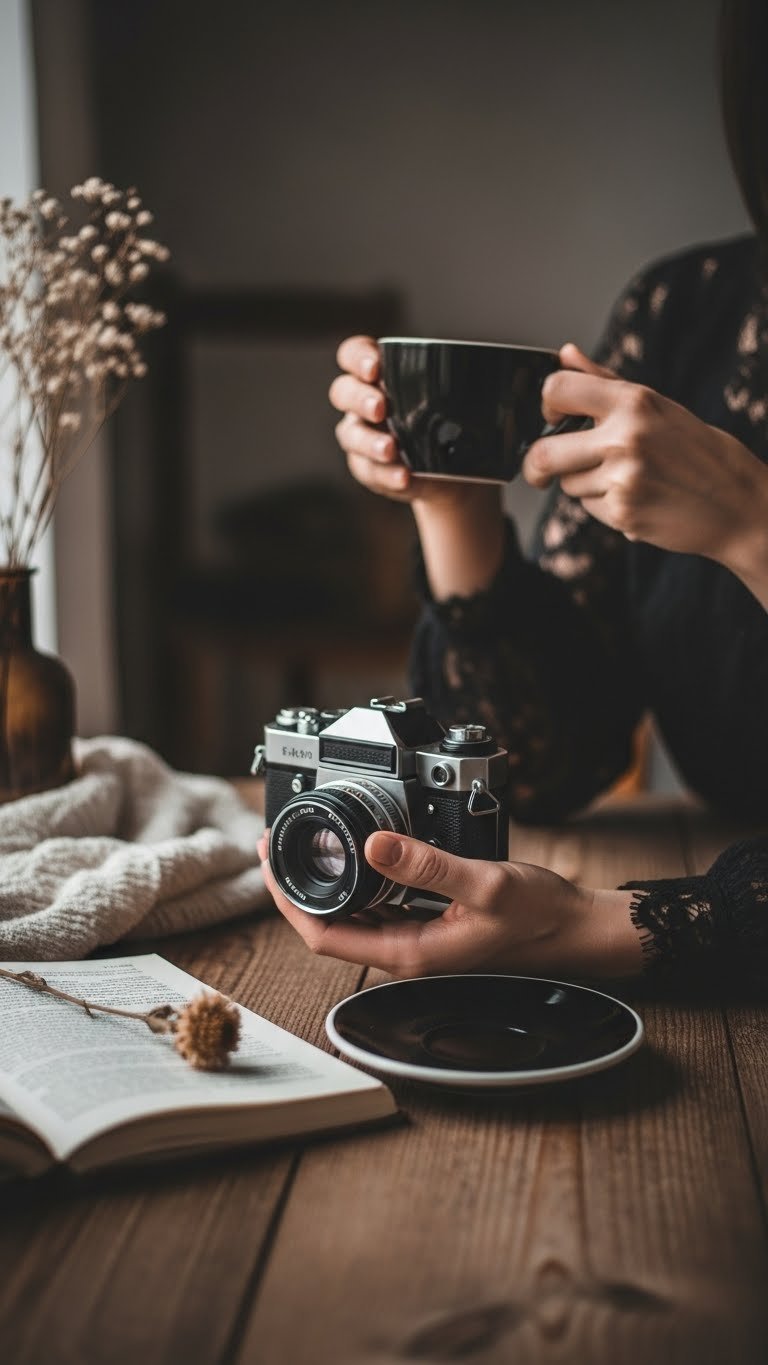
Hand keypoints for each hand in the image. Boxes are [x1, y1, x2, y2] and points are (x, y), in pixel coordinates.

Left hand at [257, 829, 641, 979]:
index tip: (270, 862)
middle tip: (274, 845)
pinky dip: (352, 883)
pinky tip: (350, 857)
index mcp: (408, 951)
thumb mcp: (483, 883)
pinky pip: (374, 907)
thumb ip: (427, 866)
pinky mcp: (426, 924)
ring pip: (348, 917)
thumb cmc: (537, 915)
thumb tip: (373, 846)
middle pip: (327, 928)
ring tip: (300, 846)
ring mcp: (414, 939)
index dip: (287, 902)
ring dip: (321, 885)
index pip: (323, 937)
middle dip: (293, 890)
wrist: (571, 927)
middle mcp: (405, 951)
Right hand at [329, 335, 477, 508]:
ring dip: (369, 442)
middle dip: (360, 398)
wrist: (457, 473)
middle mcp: (363, 403)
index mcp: (381, 375)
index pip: (354, 355)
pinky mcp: (368, 469)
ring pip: (350, 434)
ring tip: (392, 450)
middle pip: (343, 391)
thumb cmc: (457, 424)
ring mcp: (361, 436)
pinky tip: (406, 478)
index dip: (358, 358)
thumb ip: (472, 377)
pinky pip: (369, 471)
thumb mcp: (465, 397)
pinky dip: (387, 476)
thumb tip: (521, 359)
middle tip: (382, 408)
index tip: (377, 367)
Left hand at [523, 343, 767, 572]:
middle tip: (541, 471)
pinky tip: (636, 499)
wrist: (735, 500)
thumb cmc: (693, 449)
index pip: (557, 389)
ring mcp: (624, 477)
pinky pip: (589, 508)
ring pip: (568, 484)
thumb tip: (564, 353)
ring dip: (584, 485)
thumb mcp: (655, 405)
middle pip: (543, 454)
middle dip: (536, 467)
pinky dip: (604, 506)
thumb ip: (603, 381)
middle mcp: (625, 437)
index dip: (545, 405)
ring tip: (625, 479)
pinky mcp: (625, 513)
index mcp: (632, 401)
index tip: (552, 419)